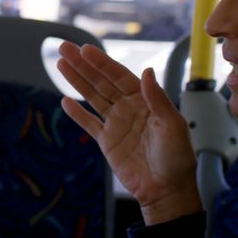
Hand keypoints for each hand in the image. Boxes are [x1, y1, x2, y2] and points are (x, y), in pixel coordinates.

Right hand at [57, 43, 199, 224]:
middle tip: (64, 48)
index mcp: (145, 101)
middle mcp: (129, 108)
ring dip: (76, 81)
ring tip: (60, 64)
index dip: (101, 62)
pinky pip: (89, 123)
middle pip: (101, 81)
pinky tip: (65, 100)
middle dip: (83, 65)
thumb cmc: (177, 158)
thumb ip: (158, 99)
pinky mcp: (107, 142)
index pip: (119, 76)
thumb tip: (146, 72)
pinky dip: (77, 113)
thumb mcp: (173, 126)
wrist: (167, 190)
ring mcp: (116, 124)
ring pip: (92, 97)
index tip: (85, 50)